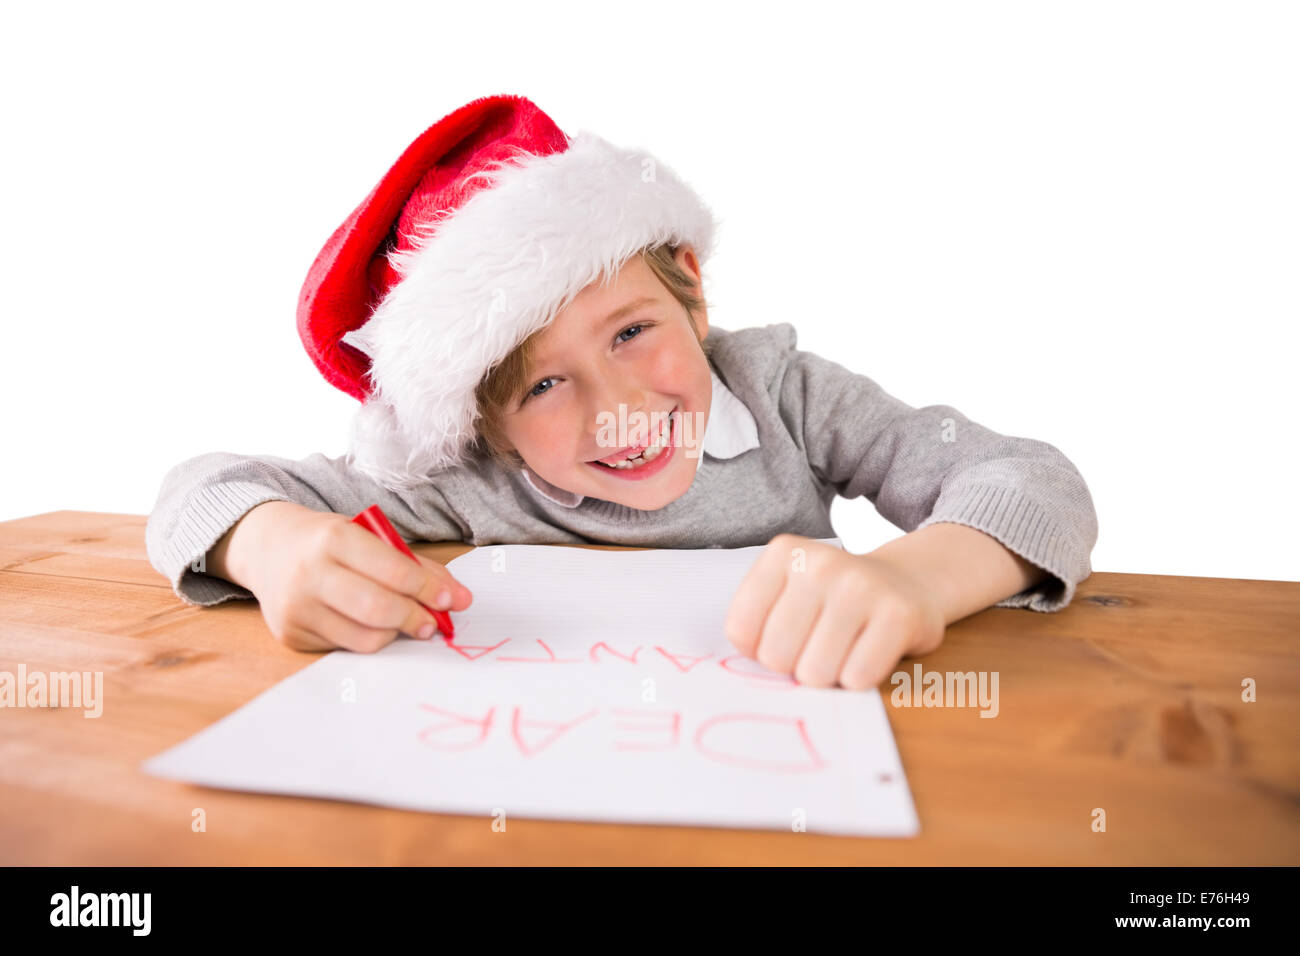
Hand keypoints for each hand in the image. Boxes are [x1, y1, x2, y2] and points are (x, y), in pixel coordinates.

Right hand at [216, 501, 473, 652]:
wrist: (267, 547)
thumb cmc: (329, 542)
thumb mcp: (369, 536)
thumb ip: (415, 566)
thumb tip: (460, 599)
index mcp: (335, 538)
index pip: (395, 572)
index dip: (430, 590)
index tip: (454, 601)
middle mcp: (311, 572)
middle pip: (378, 609)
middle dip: (415, 618)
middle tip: (432, 623)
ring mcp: (297, 607)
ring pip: (364, 637)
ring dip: (395, 634)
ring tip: (403, 623)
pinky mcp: (291, 634)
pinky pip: (345, 647)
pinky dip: (367, 639)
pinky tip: (367, 624)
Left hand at [722, 533, 945, 689]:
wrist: (910, 581)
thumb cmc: (837, 597)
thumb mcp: (789, 589)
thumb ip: (758, 620)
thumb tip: (753, 664)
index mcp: (784, 553)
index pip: (740, 629)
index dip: (758, 649)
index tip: (782, 637)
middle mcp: (820, 564)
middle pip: (776, 656)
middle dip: (794, 666)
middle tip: (816, 647)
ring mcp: (861, 587)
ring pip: (815, 673)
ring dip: (828, 676)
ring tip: (844, 649)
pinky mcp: (898, 615)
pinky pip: (857, 678)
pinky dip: (860, 679)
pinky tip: (869, 652)